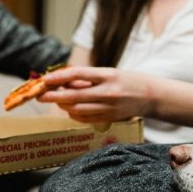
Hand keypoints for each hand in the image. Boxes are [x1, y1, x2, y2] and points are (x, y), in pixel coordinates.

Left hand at [39, 66, 154, 122]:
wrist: (152, 96)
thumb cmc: (129, 80)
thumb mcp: (111, 73)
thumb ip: (89, 78)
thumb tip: (64, 81)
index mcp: (109, 75)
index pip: (78, 74)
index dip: (59, 77)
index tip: (45, 79)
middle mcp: (108, 92)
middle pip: (74, 95)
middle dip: (54, 96)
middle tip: (40, 95)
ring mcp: (109, 107)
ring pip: (78, 109)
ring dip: (63, 105)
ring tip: (57, 100)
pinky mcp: (110, 118)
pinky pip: (86, 118)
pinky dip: (74, 114)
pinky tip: (71, 109)